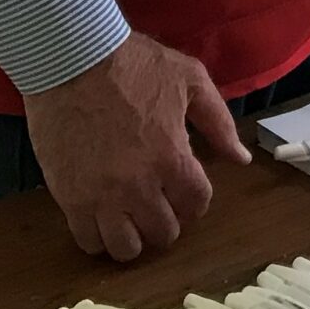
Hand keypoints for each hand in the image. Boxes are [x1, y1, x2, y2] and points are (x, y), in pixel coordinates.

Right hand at [25, 32, 246, 260]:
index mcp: (173, 157)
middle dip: (168, 222)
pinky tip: (102, 220)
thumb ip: (219, 123)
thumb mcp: (190, 80)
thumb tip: (241, 159)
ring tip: (131, 218)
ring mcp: (101, 196)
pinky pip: (87, 240)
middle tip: (160, 205)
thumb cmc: (134, 65)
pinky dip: (98, 238)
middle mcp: (139, 186)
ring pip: (125, 248)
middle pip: (163, 232)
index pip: (196, 203)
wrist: (71, 60)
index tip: (186, 190)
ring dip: (134, 238)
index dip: (195, 200)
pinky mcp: (68, 198)